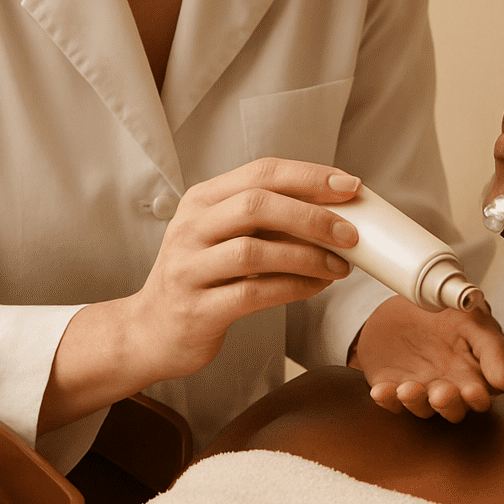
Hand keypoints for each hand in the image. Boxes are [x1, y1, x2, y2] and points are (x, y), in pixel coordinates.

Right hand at [40, 158, 361, 433]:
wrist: (151, 331)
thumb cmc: (203, 277)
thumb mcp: (224, 236)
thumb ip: (267, 220)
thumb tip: (335, 209)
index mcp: (202, 200)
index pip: (261, 172)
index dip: (309, 176)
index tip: (350, 186)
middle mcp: (190, 227)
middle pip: (257, 205)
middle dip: (312, 216)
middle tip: (352, 233)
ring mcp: (189, 269)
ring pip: (255, 251)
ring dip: (308, 257)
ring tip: (340, 267)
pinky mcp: (196, 309)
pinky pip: (253, 293)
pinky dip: (293, 288)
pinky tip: (316, 287)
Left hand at [350, 295, 503, 422]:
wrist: (407, 300)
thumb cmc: (447, 313)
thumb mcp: (473, 320)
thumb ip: (492, 348)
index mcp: (471, 375)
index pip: (480, 397)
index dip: (477, 398)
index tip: (474, 392)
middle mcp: (447, 387)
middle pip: (452, 409)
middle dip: (447, 404)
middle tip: (441, 394)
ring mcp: (420, 389)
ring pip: (421, 408)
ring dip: (414, 401)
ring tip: (408, 389)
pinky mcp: (392, 387)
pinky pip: (389, 400)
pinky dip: (385, 397)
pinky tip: (381, 390)